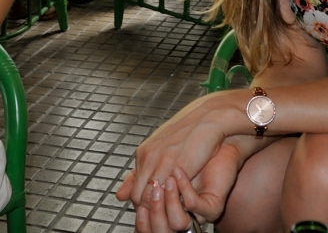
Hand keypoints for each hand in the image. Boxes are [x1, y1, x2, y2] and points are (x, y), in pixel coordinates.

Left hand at [116, 92, 238, 207]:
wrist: (208, 118)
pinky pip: (171, 192)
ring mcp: (163, 162)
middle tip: (165, 209)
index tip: (157, 205)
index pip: (133, 192)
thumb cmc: (187, 133)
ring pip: (153, 197)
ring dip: (163, 205)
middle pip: (139, 197)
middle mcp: (149, 158)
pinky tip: (184, 198)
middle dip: (150, 207)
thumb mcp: (159, 149)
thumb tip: (119, 195)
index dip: (144, 203)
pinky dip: (175, 199)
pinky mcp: (180, 166)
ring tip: (174, 205)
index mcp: (143, 154)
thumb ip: (140, 172)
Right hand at [136, 141, 240, 232]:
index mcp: (169, 209)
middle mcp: (183, 215)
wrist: (214, 135)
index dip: (141, 210)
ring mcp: (198, 213)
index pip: (150, 220)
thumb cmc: (188, 149)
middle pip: (162, 226)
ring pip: (176, 221)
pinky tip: (179, 171)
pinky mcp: (213, 206)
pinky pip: (194, 205)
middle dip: (152, 207)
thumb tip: (120, 196)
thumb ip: (140, 181)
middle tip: (148, 187)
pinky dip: (184, 189)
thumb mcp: (158, 164)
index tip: (133, 196)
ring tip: (165, 177)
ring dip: (168, 199)